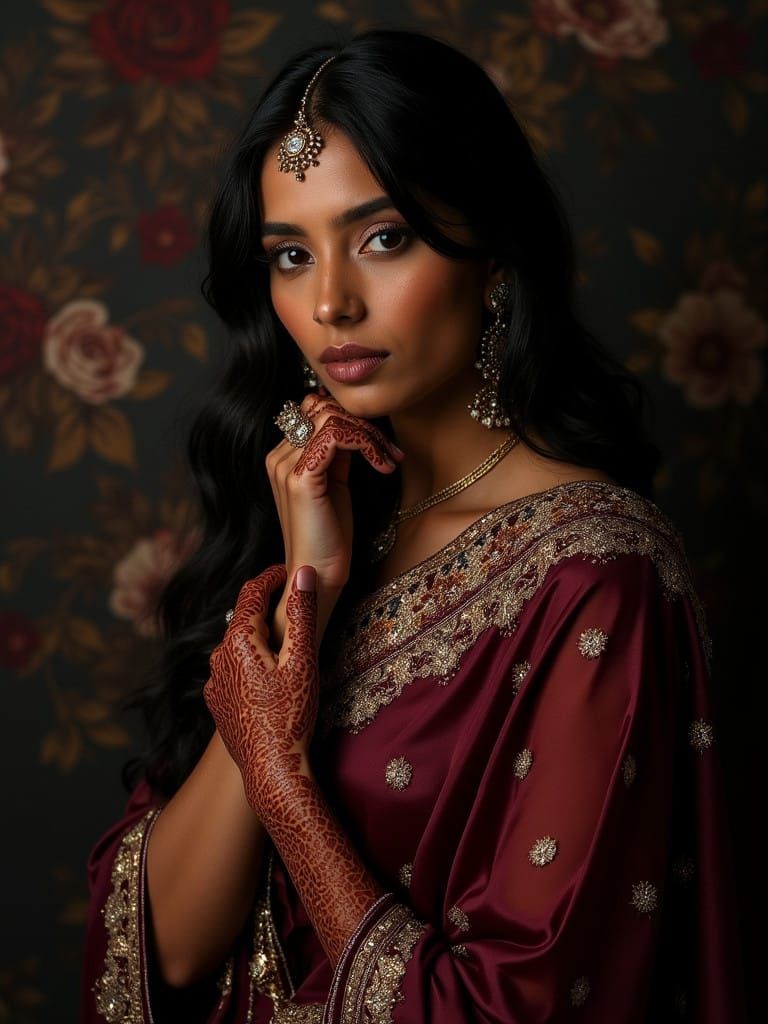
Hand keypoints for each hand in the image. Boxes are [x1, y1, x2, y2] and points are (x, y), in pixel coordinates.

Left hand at [202, 563, 318, 821]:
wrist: (271, 770)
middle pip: (243, 618)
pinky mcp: (217, 701)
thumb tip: (303, 571)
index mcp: (239, 641)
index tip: (288, 569)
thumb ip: (301, 613)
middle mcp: (219, 656)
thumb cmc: (292, 715)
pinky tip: (268, 674)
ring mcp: (215, 680)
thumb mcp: (303, 660)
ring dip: (257, 636)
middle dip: (265, 605)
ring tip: (283, 639)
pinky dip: (249, 661)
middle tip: (290, 598)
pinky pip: (232, 669)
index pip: (252, 592)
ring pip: (236, 645)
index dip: (271, 576)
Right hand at [266, 388, 404, 643]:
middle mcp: (278, 456)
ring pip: (331, 416)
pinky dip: (367, 445)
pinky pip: (336, 434)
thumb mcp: (336, 483)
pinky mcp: (301, 477)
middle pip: (322, 407)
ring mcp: (286, 465)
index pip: (315, 409)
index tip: (382, 445)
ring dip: (369, 433)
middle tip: (390, 451)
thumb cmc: (330, 535)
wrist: (319, 572)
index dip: (352, 419)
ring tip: (388, 459)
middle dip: (363, 423)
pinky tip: (382, 467)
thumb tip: (354, 424)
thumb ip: (338, 452)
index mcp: (282, 456)